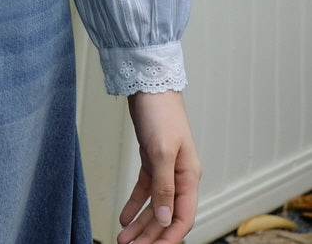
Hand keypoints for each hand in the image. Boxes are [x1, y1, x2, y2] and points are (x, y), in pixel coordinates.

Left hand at [118, 90, 200, 243]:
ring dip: (141, 224)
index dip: (170, 237)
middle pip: (167, 215)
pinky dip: (135, 204)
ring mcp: (165, 168)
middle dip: (151, 235)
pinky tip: (125, 217)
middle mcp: (180, 176)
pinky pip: (145, 190)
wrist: (149, 84)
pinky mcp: (151, 160)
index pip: (183, 216)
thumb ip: (164, 186)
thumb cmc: (161, 112)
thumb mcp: (162, 151)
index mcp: (189, 176)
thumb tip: (167, 218)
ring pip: (155, 205)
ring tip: (124, 239)